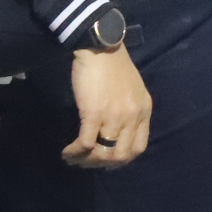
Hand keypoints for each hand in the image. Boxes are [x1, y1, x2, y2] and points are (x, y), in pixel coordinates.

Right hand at [65, 44, 151, 167]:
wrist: (100, 46)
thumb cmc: (114, 65)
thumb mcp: (133, 90)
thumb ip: (130, 110)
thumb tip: (116, 131)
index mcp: (144, 111)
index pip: (138, 148)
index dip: (122, 160)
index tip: (107, 160)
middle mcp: (132, 117)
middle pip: (120, 156)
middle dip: (101, 164)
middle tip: (86, 163)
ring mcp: (114, 116)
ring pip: (103, 153)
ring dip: (86, 161)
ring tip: (73, 159)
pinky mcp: (93, 112)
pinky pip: (86, 143)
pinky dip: (75, 152)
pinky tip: (67, 152)